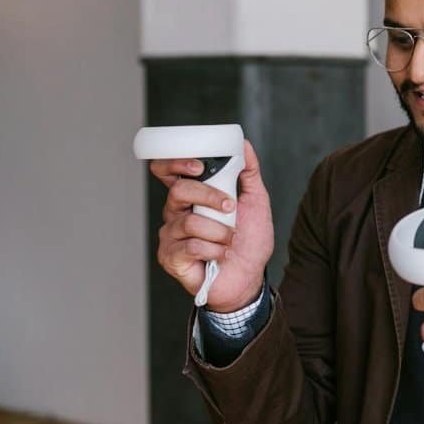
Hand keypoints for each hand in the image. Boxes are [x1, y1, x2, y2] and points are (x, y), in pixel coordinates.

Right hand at [149, 140, 273, 312]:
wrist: (250, 277)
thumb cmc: (249, 241)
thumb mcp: (256, 202)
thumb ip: (249, 173)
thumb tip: (243, 145)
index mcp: (191, 196)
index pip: (167, 171)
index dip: (175, 163)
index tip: (198, 165)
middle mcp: (176, 213)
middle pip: (178, 191)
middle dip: (209, 196)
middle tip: (230, 208)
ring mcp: (171, 235)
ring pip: (190, 222)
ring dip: (220, 232)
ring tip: (230, 240)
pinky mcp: (171, 257)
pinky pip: (191, 245)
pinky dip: (215, 249)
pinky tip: (220, 255)